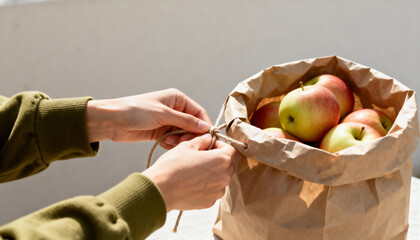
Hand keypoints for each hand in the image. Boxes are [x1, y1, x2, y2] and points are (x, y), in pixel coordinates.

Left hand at [86, 89, 211, 147]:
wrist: (113, 121)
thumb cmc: (136, 111)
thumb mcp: (163, 114)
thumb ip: (186, 121)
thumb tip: (205, 127)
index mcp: (177, 99)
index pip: (198, 113)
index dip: (203, 125)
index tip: (206, 138)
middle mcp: (175, 109)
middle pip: (192, 126)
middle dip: (189, 135)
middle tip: (183, 143)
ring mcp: (167, 121)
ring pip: (183, 135)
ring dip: (178, 141)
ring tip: (168, 141)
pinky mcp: (160, 132)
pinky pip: (173, 140)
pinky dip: (170, 144)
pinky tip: (162, 142)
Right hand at [142, 134, 238, 211]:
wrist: (160, 189)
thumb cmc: (173, 166)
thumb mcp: (187, 146)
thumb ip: (202, 140)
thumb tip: (208, 139)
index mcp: (221, 160)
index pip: (230, 149)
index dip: (219, 145)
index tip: (209, 145)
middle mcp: (224, 177)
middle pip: (228, 164)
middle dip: (217, 159)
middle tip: (201, 157)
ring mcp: (217, 192)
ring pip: (220, 178)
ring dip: (213, 173)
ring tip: (195, 170)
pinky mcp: (209, 202)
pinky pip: (212, 190)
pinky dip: (206, 186)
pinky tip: (192, 182)